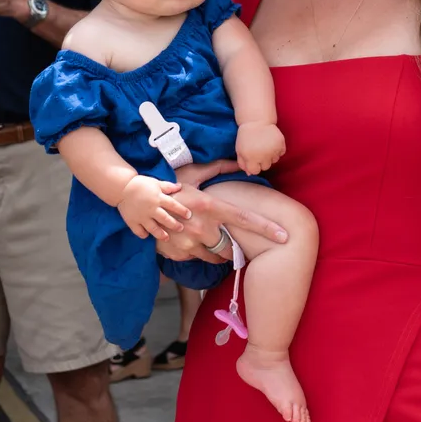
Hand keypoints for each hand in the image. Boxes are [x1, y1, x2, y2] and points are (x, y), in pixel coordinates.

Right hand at [117, 175, 192, 240]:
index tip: (189, 215)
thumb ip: (168, 186)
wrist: (122, 187)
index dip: (182, 210)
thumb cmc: (141, 184)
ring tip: (166, 238)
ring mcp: (141, 216)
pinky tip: (147, 235)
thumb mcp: (156, 183)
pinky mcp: (132, 221)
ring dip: (161, 234)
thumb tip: (180, 186)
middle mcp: (151, 208)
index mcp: (158, 198)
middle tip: (181, 229)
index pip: (173, 205)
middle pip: (165, 219)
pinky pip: (139, 231)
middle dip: (174, 225)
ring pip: (153, 228)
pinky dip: (143, 234)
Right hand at [155, 165, 287, 264]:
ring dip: (215, 253)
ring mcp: (187, 242)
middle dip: (232, 247)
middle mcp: (201, 226)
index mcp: (209, 205)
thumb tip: (241, 163)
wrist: (136, 200)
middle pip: (229, 246)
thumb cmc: (168, 183)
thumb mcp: (193, 173)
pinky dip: (195, 252)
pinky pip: (194, 258)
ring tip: (208, 241)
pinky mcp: (176, 252)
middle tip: (228, 240)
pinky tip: (187, 239)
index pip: (244, 219)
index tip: (284, 236)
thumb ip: (218, 168)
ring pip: (214, 257)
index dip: (266, 228)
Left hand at [235, 122, 285, 174]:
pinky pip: (281, 153)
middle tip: (259, 151)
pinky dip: (278, 150)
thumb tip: (250, 174)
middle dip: (262, 162)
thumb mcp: (239, 150)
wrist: (255, 121)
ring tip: (265, 146)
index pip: (255, 172)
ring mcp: (273, 150)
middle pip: (266, 167)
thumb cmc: (245, 137)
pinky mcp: (281, 144)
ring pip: (274, 161)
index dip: (253, 166)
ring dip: (270, 156)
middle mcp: (263, 156)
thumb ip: (242, 164)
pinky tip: (272, 144)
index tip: (253, 160)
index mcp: (251, 158)